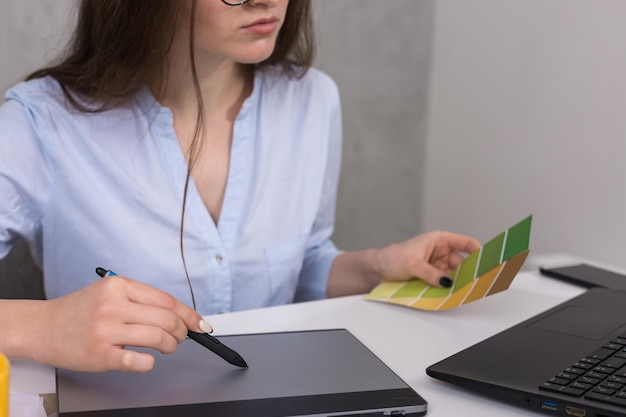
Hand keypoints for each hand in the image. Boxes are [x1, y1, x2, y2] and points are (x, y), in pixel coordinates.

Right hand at [19, 276, 210, 371]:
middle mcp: (113, 305)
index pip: (166, 300)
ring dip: (170, 346)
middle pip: (167, 319)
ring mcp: (106, 330)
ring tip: (166, 348)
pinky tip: (146, 359)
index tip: (201, 325)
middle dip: (181, 332)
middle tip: (180, 338)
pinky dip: (150, 362)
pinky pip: (140, 361)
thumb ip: (140, 300)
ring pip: (158, 337)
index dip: (189, 315)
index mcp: (119, 286)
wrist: (41, 327)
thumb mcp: (109, 294)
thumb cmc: (80, 311)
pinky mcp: (100, 354)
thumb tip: (180, 315)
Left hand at [375, 231, 480, 286]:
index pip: (465, 243)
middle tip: (477, 284)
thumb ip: (430, 273)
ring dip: (458, 284)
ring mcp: (437, 267)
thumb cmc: (392, 259)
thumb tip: (447, 282)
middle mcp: (441, 253)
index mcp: (439, 240)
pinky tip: (453, 296)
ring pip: (455, 276)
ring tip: (466, 293)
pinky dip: (449, 290)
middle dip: (468, 273)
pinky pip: (445, 285)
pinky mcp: (432, 279)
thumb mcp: (412, 264)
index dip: (478, 251)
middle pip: (462, 263)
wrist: (377, 272)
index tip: (488, 261)